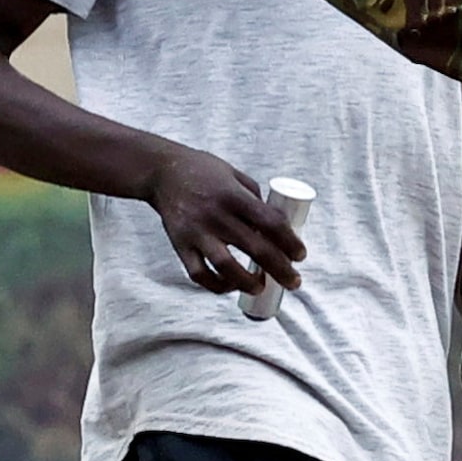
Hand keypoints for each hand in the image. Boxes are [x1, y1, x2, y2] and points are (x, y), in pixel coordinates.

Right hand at [144, 147, 303, 296]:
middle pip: (255, 247)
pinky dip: (216, 285)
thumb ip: (255, 199)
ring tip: (261, 288)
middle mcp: (216, 215)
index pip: (270, 223)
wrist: (160, 172)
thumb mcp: (235, 176)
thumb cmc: (203, 171)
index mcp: (234, 195)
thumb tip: (277, 226)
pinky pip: (199, 273)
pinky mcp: (180, 245)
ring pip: (226, 266)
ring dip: (247, 282)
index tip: (301, 256)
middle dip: (280, 269)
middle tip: (294, 282)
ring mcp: (196, 232)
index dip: (290, 242)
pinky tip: (230, 286)